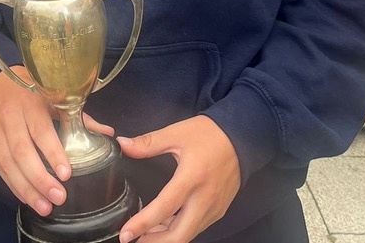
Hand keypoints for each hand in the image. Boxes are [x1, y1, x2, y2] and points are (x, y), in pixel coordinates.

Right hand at [0, 67, 71, 215]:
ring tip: (45, 207)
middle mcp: (9, 117)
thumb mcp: (49, 94)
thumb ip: (75, 115)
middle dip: (40, 178)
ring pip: (8, 164)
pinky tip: (27, 198)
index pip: (40, 130)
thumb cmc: (24, 89)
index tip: (66, 174)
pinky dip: (13, 185)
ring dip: (27, 189)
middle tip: (58, 197)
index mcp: (28, 102)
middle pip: (22, 152)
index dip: (53, 152)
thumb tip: (107, 133)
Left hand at [117, 115, 239, 242]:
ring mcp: (214, 208)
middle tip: (132, 239)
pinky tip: (165, 224)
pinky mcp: (218, 211)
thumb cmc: (208, 135)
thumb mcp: (175, 133)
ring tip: (144, 232)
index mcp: (191, 179)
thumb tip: (123, 144)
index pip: (165, 208)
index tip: (126, 234)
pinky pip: (196, 227)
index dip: (143, 223)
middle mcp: (204, 200)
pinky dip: (179, 230)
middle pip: (179, 235)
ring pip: (188, 234)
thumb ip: (148, 143)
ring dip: (166, 237)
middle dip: (154, 241)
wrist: (241, 139)